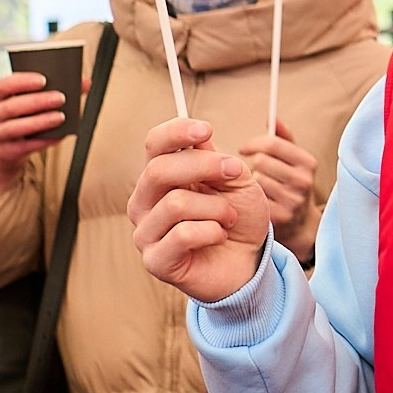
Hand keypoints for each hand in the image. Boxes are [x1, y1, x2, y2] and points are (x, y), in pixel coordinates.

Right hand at [0, 71, 66, 193]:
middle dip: (38, 101)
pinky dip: (43, 141)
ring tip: (60, 117)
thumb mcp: (29, 103)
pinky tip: (58, 135)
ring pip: (16, 127)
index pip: (4, 84)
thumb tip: (84, 83)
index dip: (23, 81)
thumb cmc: (21, 120)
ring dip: (40, 121)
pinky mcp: (3, 152)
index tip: (44, 80)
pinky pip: (24, 147)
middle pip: (12, 106)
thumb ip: (54, 91)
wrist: (5, 153)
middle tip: (60, 98)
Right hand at [126, 118, 274, 303]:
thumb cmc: (237, 218)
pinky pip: (183, 234)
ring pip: (176, 203)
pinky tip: (219, 236)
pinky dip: (212, 232)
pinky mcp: (155, 260)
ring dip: (216, 207)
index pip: (153, 144)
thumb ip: (216, 160)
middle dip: (204, 166)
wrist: (248, 262)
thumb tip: (199, 140)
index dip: (176, 132)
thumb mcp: (237, 181)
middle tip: (234, 172)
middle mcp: (144, 202)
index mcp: (160, 177)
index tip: (206, 130)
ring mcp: (145, 232)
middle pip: (159, 170)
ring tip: (229, 218)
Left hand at [236, 123, 318, 239]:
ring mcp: (292, 200)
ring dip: (252, 182)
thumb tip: (272, 116)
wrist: (301, 224)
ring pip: (256, 179)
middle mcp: (303, 180)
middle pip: (261, 161)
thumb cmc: (292, 184)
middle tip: (255, 171)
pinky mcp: (280, 216)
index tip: (244, 148)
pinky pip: (255, 198)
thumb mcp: (294, 160)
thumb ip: (283, 137)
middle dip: (254, 164)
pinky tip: (255, 200)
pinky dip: (251, 197)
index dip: (253, 143)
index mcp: (308, 162)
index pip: (272, 144)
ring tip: (258, 186)